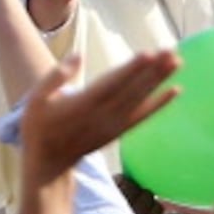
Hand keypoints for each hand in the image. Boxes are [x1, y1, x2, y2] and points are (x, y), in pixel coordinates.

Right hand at [20, 50, 178, 184]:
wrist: (48, 163)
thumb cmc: (39, 127)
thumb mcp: (35, 99)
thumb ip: (56, 76)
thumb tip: (78, 55)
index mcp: (83, 104)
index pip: (112, 83)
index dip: (132, 69)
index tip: (150, 54)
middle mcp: (103, 115)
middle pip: (133, 89)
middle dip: (153, 70)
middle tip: (173, 51)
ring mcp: (113, 125)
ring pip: (141, 99)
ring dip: (160, 81)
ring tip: (178, 62)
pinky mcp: (118, 131)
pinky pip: (143, 116)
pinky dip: (160, 104)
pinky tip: (175, 91)